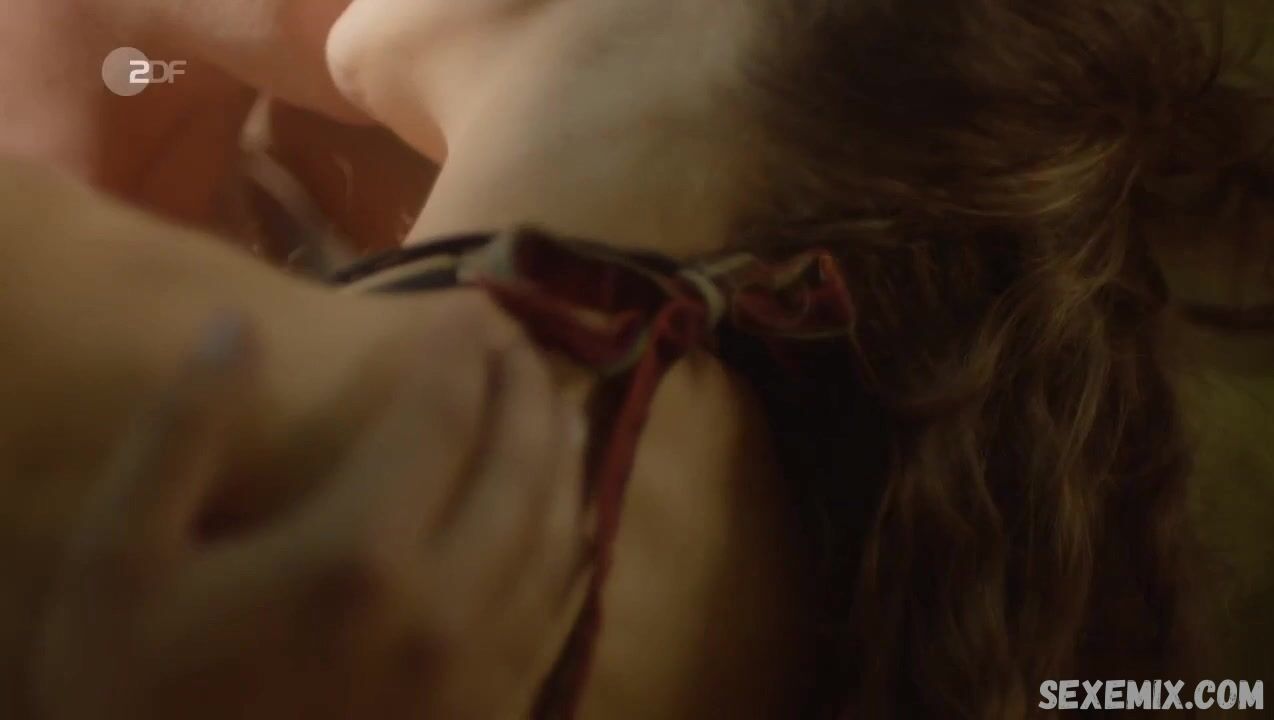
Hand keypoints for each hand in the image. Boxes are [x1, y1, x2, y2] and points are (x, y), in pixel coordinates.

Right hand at [33, 310, 589, 719]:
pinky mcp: (486, 718)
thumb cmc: (131, 694)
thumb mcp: (115, 559)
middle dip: (530, 394)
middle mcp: (444, 609)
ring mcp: (477, 673)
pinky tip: (567, 526)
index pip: (442, 417)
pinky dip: (572, 549)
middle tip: (526, 348)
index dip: (465, 351)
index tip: (478, 308)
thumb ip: (181, 434)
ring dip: (565, 464)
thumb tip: (238, 326)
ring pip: (557, 542)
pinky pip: (556, 615)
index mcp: (358, 554)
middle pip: (522, 470)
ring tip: (561, 414)